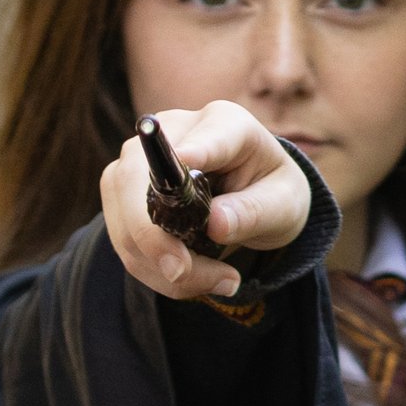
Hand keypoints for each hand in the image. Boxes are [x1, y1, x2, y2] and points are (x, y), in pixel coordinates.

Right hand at [102, 101, 311, 306]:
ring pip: (124, 219)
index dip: (193, 149)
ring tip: (218, 282)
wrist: (255, 198)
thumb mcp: (283, 204)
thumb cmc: (271, 193)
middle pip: (135, 178)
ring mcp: (138, 162)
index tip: (188, 158)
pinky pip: (125, 242)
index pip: (204, 135)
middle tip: (184, 274)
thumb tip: (216, 224)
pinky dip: (155, 271)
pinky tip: (191, 279)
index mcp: (224, 122)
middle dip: (154, 237)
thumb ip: (254, 211)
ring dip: (160, 266)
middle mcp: (172, 131)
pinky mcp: (123, 196)